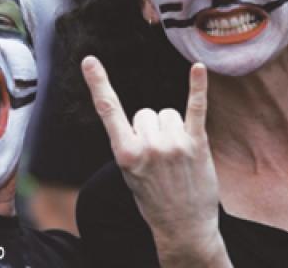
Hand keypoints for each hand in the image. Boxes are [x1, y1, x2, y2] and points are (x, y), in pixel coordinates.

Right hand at [82, 58, 226, 266]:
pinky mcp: (196, 144)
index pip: (108, 110)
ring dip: (170, 127)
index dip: (98, 83)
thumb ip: (128, 143)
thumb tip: (140, 118)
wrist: (183, 227)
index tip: (90, 61)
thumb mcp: (128, 174)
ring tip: (174, 154)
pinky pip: (196, 108)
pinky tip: (198, 69)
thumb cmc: (152, 199)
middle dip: (149, 129)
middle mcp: (148, 145)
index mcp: (125, 153)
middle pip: (145, 112)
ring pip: (166, 113)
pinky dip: (197, 87)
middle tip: (157, 158)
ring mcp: (173, 144)